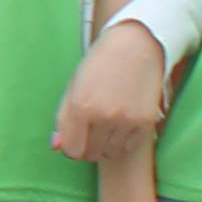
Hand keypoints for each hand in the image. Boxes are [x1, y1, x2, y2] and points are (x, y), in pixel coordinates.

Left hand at [50, 21, 173, 162]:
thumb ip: (62, 119)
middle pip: (91, 154)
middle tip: (92, 127)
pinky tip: (122, 123)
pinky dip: (124, 140)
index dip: (72, 145)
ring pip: (110, 153)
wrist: (134, 47)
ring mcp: (126, 119)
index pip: (72, 150)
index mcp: (79, 106)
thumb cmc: (98, 66)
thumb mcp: (73, 87)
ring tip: (107, 123)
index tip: (76, 136)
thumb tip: (56, 147)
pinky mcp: (145, 121)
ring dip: (106, 144)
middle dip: (88, 145)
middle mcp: (103, 115)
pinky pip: (129, 147)